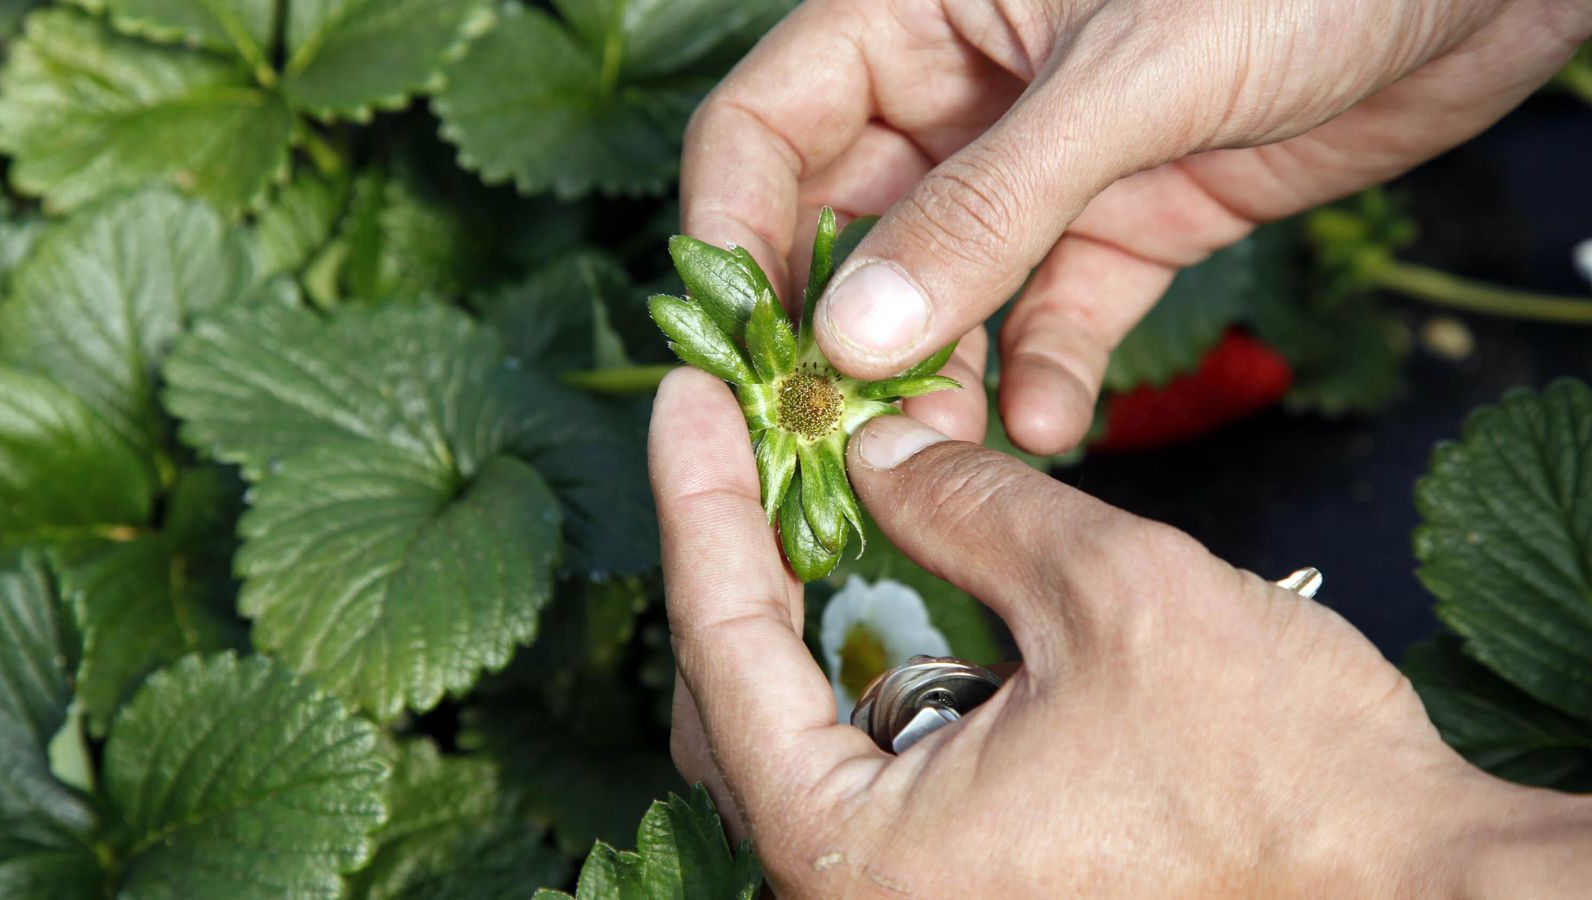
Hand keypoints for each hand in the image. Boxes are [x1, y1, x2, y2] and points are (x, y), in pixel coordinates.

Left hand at [650, 367, 1591, 896]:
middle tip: (743, 428)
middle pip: (739, 697)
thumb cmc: (1286, 782)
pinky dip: (880, 655)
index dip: (698, 499)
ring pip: (805, 726)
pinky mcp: (969, 881)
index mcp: (856, 854)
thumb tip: (873, 456)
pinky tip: (902, 570)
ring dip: (811, 600)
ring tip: (815, 476)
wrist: (1416, 896)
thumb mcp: (1112, 595)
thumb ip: (969, 508)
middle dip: (743, 551)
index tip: (685, 395)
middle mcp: (859, 895)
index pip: (720, 645)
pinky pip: (879, 756)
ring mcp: (915, 893)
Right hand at [681, 0, 1590, 451]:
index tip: (738, 349)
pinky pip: (1054, 316)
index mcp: (920, 11)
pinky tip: (1050, 424)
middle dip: (843, 334)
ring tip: (938, 455)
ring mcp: (1044, 167)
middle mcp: (964, 94)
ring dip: (940, 378)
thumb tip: (854, 337)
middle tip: (839, 433)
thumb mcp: (1126, 80)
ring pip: (947, 292)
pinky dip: (1045, 374)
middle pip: (847, 226)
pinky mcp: (1125, 224)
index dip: (736, 236)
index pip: (768, 127)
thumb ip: (985, 210)